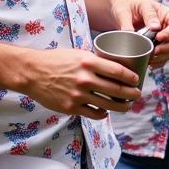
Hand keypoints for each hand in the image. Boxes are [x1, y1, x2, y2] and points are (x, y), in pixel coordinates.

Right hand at [18, 47, 141, 118]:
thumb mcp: (78, 54)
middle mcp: (85, 79)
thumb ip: (95, 61)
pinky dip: (103, 113)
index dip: (131, 77)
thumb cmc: (55, 61)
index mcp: (88, 62)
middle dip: (132, 94)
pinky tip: (105, 111)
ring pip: (108, 105)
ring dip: (121, 106)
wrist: (32, 73)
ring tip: (126, 105)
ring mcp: (78, 95)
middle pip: (117, 90)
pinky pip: (94, 114)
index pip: (118, 71)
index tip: (137, 79)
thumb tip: (115, 66)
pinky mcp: (71, 107)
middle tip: (137, 94)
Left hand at [113, 0, 168, 65]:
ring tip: (149, 58)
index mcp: (166, 14)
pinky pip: (163, 57)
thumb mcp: (130, 9)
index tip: (158, 38)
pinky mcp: (158, 47)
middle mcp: (168, 27)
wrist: (119, 15)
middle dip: (166, 48)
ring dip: (162, 57)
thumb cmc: (125, 8)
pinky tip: (148, 62)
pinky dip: (158, 62)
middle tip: (154, 52)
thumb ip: (143, 17)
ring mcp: (164, 38)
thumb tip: (153, 28)